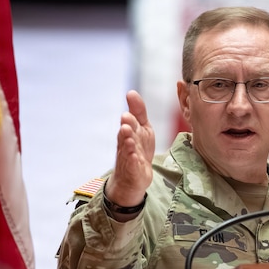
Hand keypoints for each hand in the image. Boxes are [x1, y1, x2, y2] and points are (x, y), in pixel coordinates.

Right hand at [105, 90, 154, 206]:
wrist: (133, 176)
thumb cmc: (138, 149)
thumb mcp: (141, 129)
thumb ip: (138, 112)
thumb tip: (131, 92)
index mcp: (131, 131)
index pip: (131, 118)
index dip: (132, 107)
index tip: (131, 95)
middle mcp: (127, 142)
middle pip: (127, 132)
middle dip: (127, 124)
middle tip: (126, 117)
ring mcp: (128, 156)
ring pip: (126, 147)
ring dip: (126, 139)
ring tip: (126, 130)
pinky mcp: (132, 169)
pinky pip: (131, 163)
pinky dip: (131, 158)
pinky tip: (133, 154)